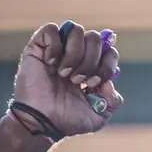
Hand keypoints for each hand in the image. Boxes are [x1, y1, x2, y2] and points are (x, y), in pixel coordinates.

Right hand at [11, 22, 123, 137]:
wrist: (41, 122)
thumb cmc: (66, 119)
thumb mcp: (98, 116)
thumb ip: (113, 101)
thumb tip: (110, 82)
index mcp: (92, 67)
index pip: (109, 50)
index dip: (106, 64)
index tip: (93, 83)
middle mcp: (76, 55)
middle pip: (95, 37)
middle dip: (90, 60)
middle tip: (78, 80)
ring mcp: (58, 49)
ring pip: (76, 30)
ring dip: (74, 54)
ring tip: (64, 74)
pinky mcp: (38, 47)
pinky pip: (51, 29)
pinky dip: (54, 46)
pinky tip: (50, 63)